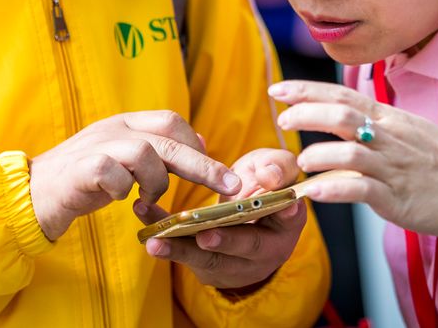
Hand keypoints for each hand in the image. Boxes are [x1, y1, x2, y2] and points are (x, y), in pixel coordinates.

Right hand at [29, 111, 240, 240]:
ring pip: (145, 152)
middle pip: (167, 137)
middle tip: (230, 186)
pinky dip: (124, 190)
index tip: (214, 166)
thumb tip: (199, 141)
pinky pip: (113, 174)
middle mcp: (112, 128)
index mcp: (123, 123)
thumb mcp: (122, 159)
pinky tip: (121, 200)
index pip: (169, 120)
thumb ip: (155, 151)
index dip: (195, 142)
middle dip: (204, 164)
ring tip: (147, 198)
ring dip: (156, 181)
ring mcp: (95, 146)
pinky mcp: (80, 169)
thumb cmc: (83, 180)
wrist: (33, 193)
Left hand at [133, 148, 306, 289]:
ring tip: (156, 241)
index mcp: (287, 222)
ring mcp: (238, 265)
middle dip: (226, 241)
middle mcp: (267, 249)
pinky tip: (145, 232)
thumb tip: (269, 176)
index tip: (286, 206)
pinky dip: (165, 244)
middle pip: (248, 246)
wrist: (243, 219)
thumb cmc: (260, 188)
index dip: (289, 212)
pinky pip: (186, 257)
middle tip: (205, 236)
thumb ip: (275, 167)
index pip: (291, 216)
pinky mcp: (211, 269)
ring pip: (210, 260)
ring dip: (181, 250)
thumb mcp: (272, 171)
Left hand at [270, 80, 437, 237]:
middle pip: (342, 115)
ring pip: (350, 152)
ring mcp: (394, 168)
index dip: (307, 90)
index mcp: (389, 119)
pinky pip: (362, 190)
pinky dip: (334, 189)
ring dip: (319, 154)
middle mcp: (389, 138)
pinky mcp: (398, 198)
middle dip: (307, 113)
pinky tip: (315, 192)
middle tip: (283, 121)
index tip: (278, 90)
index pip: (342, 96)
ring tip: (302, 162)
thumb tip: (339, 114)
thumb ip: (374, 121)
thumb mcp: (408, 129)